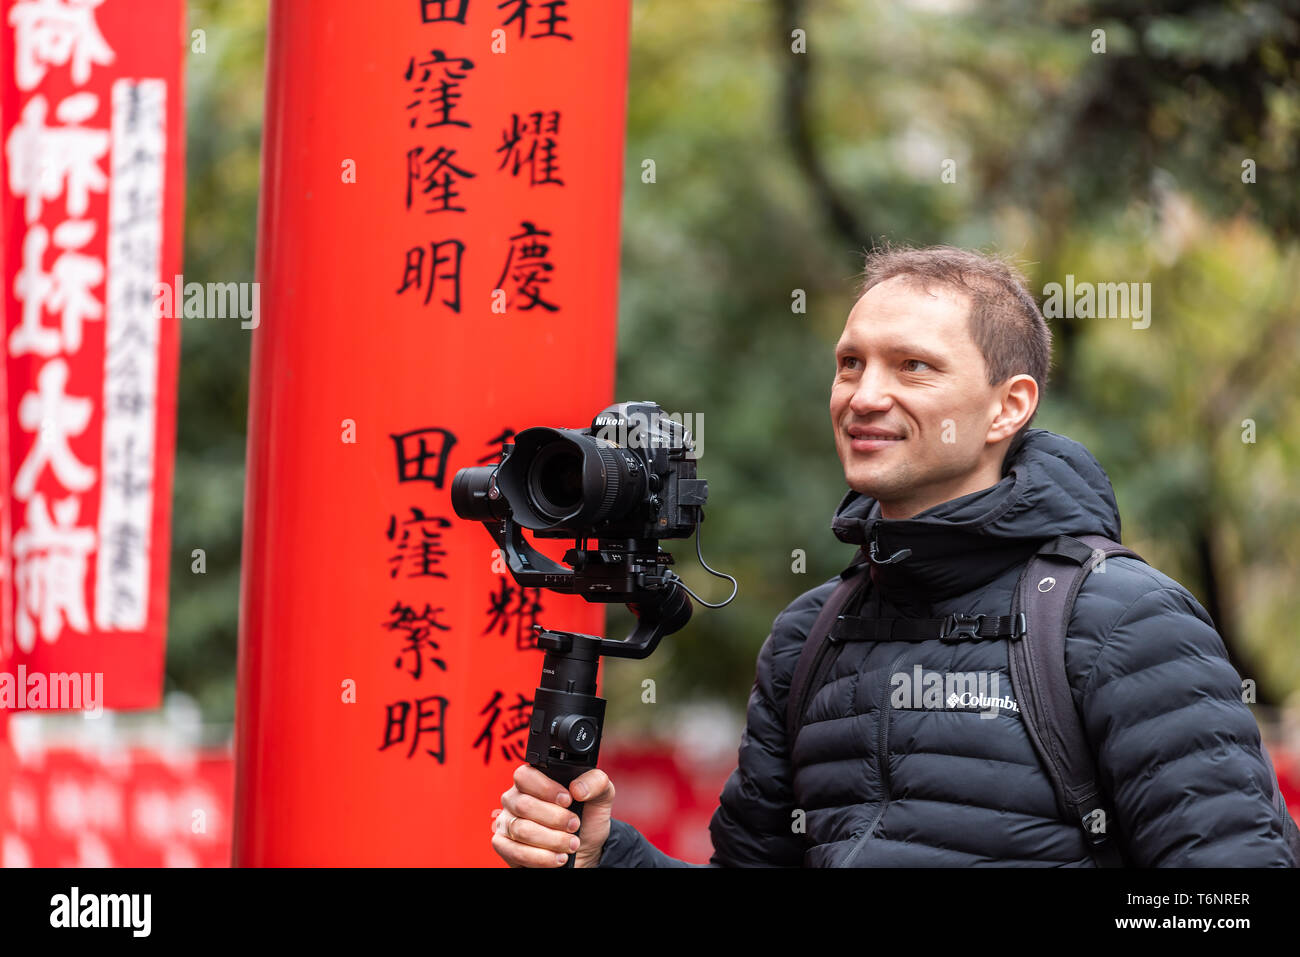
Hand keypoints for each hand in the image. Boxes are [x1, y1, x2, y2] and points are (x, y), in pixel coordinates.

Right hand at [491, 764, 614, 867]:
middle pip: (524, 805)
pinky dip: (540, 857)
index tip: (568, 800)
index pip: (525, 776)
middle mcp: (515, 798)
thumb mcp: (600, 796)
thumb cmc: (587, 818)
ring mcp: (507, 822)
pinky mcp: (504, 845)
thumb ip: (595, 782)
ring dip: (552, 840)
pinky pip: (514, 851)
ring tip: (571, 844)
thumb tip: (577, 788)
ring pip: (522, 830)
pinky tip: (557, 858)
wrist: (586, 849)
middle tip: (575, 825)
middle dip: (555, 818)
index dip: (546, 789)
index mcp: (532, 780)